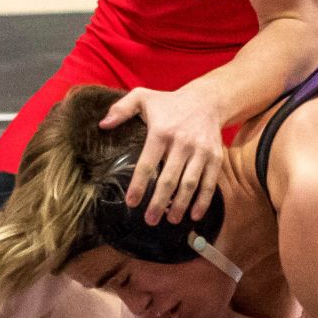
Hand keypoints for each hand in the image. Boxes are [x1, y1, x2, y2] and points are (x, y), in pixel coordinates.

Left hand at [100, 82, 225, 224]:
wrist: (208, 100)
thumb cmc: (169, 102)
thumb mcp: (143, 97)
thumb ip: (121, 109)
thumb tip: (102, 125)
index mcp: (161, 131)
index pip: (147, 163)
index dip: (139, 185)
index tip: (131, 202)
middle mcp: (182, 142)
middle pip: (169, 179)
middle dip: (159, 202)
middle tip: (149, 220)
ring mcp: (201, 151)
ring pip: (190, 184)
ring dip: (180, 205)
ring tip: (170, 220)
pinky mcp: (215, 157)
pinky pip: (209, 182)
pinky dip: (203, 201)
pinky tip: (194, 215)